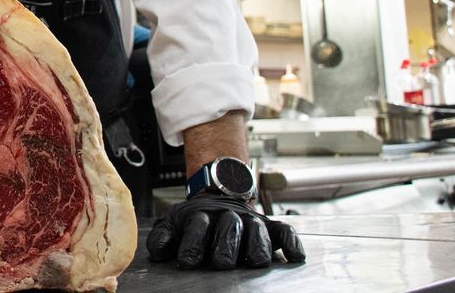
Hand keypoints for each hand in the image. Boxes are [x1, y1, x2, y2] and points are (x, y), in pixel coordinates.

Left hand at [146, 194, 304, 269]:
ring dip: (257, 245)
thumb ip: (163, 236)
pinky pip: (285, 232)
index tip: (187, 260)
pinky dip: (291, 243)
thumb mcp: (174, 222)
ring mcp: (251, 221)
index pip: (199, 227)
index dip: (193, 244)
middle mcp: (229, 217)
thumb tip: (160, 250)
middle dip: (226, 246)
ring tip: (255, 261)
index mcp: (203, 216)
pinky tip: (295, 257)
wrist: (219, 193)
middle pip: (230, 228)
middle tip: (221, 262)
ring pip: (257, 231)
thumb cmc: (196, 219)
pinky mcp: (270, 227)